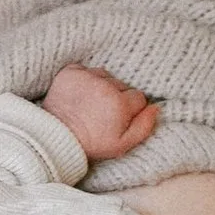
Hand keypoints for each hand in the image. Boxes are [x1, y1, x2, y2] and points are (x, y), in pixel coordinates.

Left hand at [42, 64, 157, 161]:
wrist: (58, 138)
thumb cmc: (92, 143)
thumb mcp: (122, 145)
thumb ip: (144, 127)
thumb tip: (156, 108)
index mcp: (120, 103)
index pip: (138, 97)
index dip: (131, 109)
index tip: (120, 118)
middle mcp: (105, 86)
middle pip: (122, 85)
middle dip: (117, 96)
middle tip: (104, 112)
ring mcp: (87, 77)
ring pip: (105, 76)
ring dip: (102, 86)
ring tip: (92, 103)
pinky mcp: (70, 72)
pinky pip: (86, 69)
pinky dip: (85, 79)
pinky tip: (81, 94)